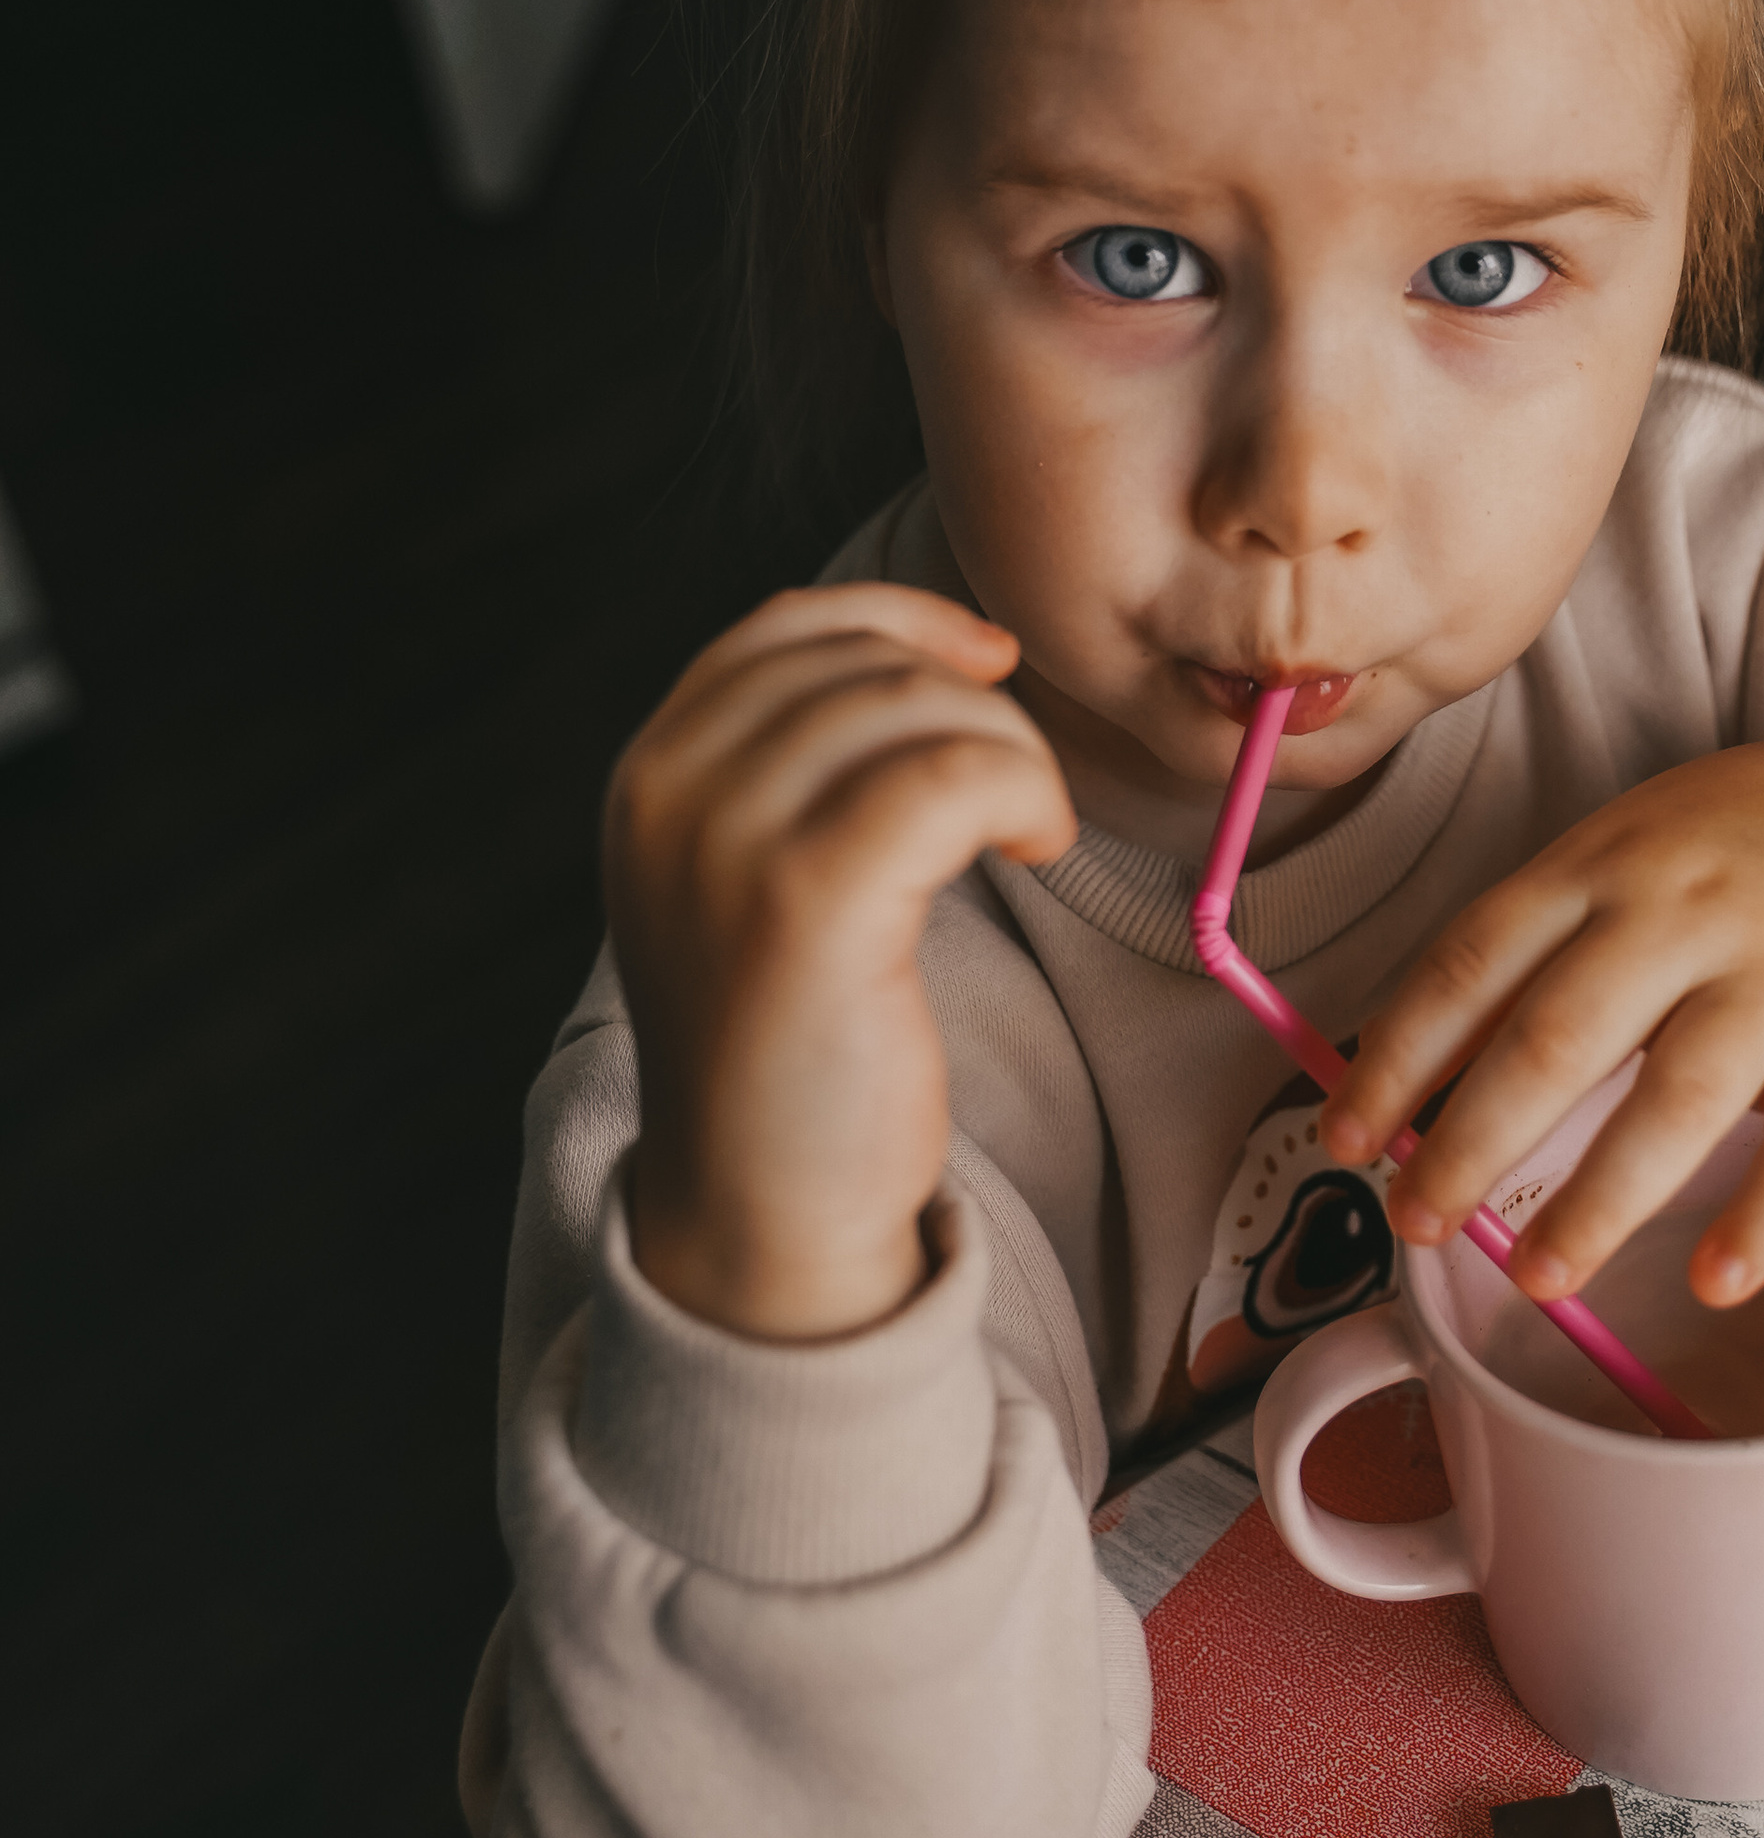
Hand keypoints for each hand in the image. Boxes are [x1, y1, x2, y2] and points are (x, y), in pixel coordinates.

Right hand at [605, 585, 1075, 1342]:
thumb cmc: (793, 1047)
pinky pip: (954, 775)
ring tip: (1027, 827)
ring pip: (920, 707)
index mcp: (650, 776)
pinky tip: (1039, 844)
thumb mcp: (753, 878)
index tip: (987, 663)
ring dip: (1012, 752)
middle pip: (865, 661)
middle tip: (1016, 798)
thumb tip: (943, 646)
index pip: (785, 626)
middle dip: (974, 706)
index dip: (906, 623)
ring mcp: (726, 843)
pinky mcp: (808, 902)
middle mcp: (669, 794)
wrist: (765, 1214)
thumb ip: (798, 765)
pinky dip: (1025, 789)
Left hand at [1320, 726, 1763, 1308]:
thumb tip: (1404, 1088)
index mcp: (1598, 866)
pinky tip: (1715, 1282)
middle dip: (1473, 1138)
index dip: (1398, 1055)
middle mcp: (1682, 911)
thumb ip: (1521, 959)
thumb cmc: (1724, 853)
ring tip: (1535, 1280)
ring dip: (1599, 1197)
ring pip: (1683, 1092)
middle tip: (1414, 1222)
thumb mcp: (1611, 860)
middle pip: (1561, 1033)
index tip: (1346, 1138)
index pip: (1473, 960)